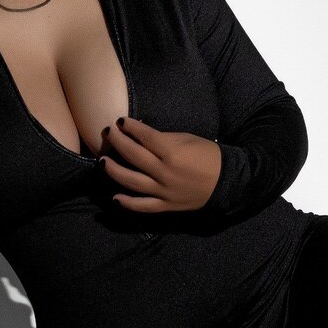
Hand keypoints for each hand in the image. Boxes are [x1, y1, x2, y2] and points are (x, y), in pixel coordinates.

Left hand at [99, 116, 220, 212]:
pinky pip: (143, 206)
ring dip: (113, 171)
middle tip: (107, 133)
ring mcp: (164, 190)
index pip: (144, 136)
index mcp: (172, 152)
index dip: (130, 127)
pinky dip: (127, 203)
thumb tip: (139, 134)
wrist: (225, 181)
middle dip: (117, 142)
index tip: (120, 121)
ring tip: (102, 162)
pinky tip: (115, 198)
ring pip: (132, 181)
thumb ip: (162, 138)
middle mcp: (164, 171)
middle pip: (133, 155)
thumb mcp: (187, 139)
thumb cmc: (207, 155)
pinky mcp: (166, 205)